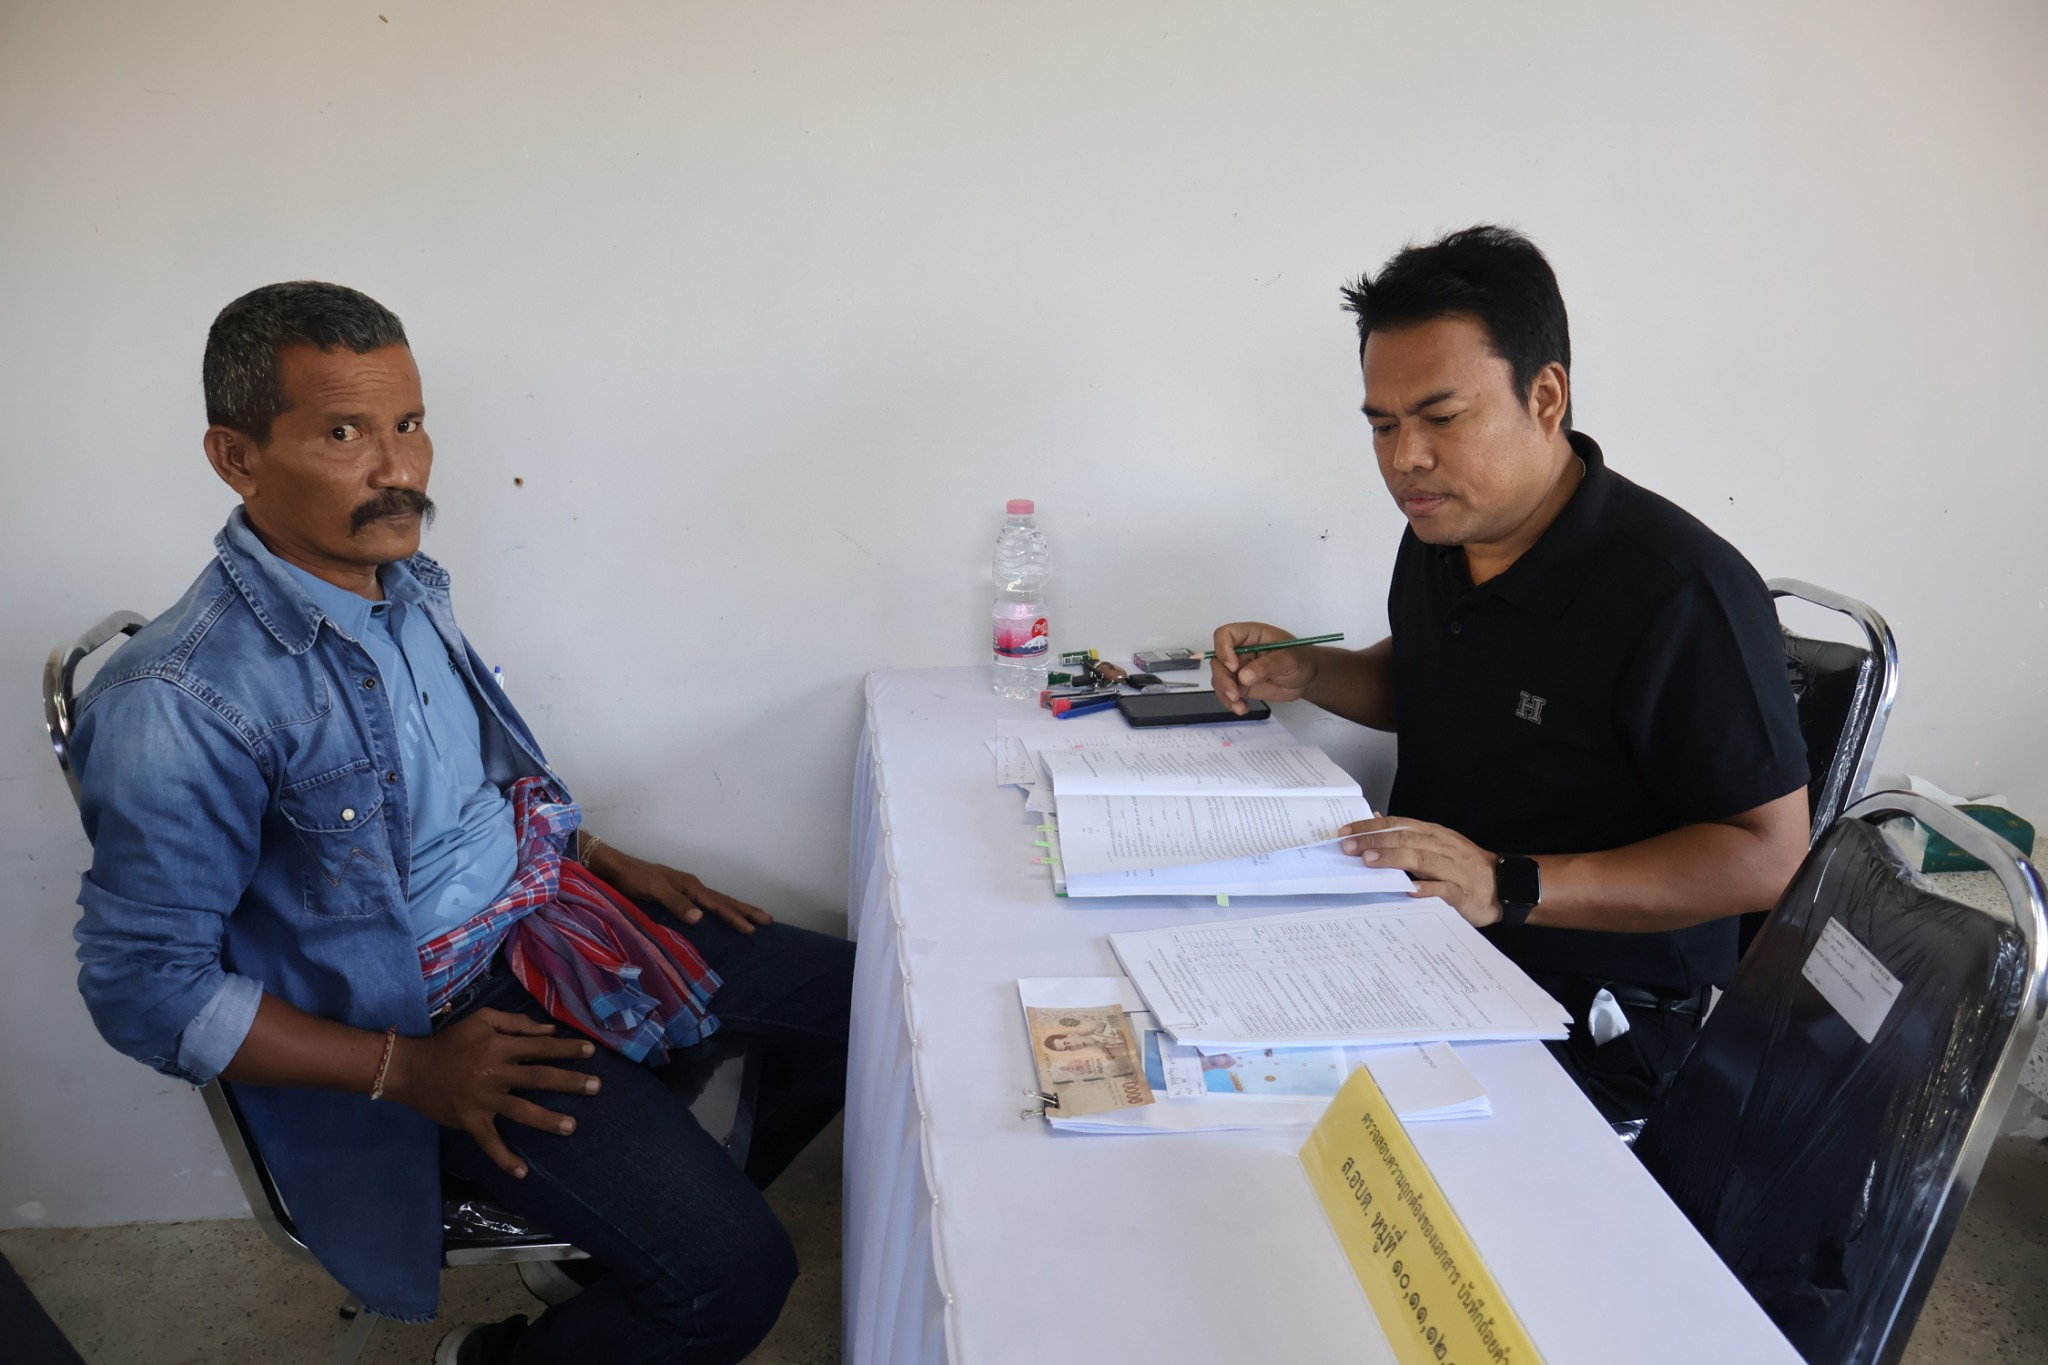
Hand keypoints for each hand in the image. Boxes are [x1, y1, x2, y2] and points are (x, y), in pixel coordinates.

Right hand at [383, 1008, 599, 1177]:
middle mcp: (495, 1073)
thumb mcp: (482, 1021)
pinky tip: (522, 1172)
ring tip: (571, 1126)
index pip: (540, 1047)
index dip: (566, 1049)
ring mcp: (484, 1099)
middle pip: (538, 1077)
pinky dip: (504, 1158)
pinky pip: (490, 1143)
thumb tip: (549, 1031)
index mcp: (500, 1047)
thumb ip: (516, 1024)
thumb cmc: (451, 1042)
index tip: (591, 1052)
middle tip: (596, 1087)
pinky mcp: (471, 1121)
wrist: (412, 1069)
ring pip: (521, 1110)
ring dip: (547, 1119)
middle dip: (569, 1081)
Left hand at [590, 844, 774, 934]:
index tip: (754, 929)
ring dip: (736, 910)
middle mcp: (692, 887)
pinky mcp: (678, 894)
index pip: (718, 904)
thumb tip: (701, 918)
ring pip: (717, 901)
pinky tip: (720, 916)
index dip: (736, 917)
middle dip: (746, 911)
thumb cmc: (634, 879)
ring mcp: (686, 890)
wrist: (617, 868)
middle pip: (724, 900)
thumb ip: (676, 903)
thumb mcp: (654, 890)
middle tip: (769, 920)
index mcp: (690, 886)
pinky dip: (719, 910)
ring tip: (754, 918)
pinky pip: (706, 903)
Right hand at [1210, 621, 1321, 714]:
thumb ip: (1267, 666)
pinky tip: (1243, 708)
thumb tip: (1243, 676)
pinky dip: (1231, 703)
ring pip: (1219, 678)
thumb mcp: (1288, 659)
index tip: (1233, 666)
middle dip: (1222, 678)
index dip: (1223, 649)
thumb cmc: (1300, 659)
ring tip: (1240, 705)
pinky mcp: (1240, 684)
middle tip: (1234, 694)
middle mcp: (1240, 650)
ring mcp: (1239, 668)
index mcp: (1250, 635)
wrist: (1307, 678)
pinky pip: (1227, 693)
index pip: (1225, 635)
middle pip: (1217, 660)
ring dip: (1225, 693)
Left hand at [1339, 817, 1504, 927]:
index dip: (1371, 827)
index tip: (1345, 832)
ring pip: (1421, 859)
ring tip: (1369, 862)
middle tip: (1348, 847)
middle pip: (1405, 839)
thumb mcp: (1436, 843)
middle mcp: (1442, 847)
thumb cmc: (1464, 866)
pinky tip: (1408, 890)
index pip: (1398, 824)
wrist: (1505, 887)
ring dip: (1393, 859)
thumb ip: (1407, 833)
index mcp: (1434, 834)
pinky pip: (1443, 889)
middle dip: (1374, 841)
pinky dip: (1426, 889)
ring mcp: (1453, 869)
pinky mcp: (1462, 892)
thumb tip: (1375, 819)